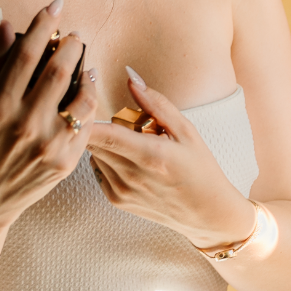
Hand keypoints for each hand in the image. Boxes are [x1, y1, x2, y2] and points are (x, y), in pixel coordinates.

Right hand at [0, 1, 103, 228]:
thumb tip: (6, 23)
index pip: (25, 55)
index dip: (42, 26)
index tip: (54, 7)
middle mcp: (24, 125)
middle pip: (58, 70)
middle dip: (71, 44)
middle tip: (75, 34)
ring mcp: (48, 145)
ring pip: (80, 96)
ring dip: (86, 70)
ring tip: (84, 60)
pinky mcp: (65, 162)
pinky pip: (86, 123)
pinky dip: (89, 100)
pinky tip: (87, 87)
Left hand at [84, 68, 253, 247]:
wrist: (207, 214)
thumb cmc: (200, 168)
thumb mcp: (186, 131)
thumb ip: (156, 103)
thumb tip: (130, 76)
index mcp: (150, 155)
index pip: (102, 132)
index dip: (86, 113)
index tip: (83, 96)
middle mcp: (131, 175)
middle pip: (90, 141)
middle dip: (94, 122)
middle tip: (113, 115)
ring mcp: (121, 190)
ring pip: (92, 154)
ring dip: (102, 142)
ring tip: (127, 139)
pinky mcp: (116, 200)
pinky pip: (97, 169)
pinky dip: (106, 159)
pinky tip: (127, 158)